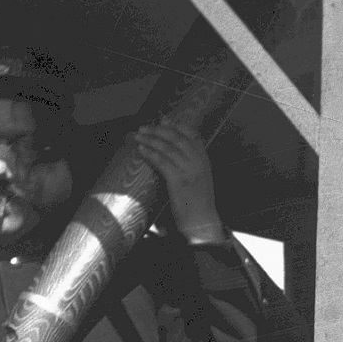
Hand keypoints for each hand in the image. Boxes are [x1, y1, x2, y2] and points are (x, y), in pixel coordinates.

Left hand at [133, 119, 223, 243]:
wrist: (203, 222)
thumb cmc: (198, 204)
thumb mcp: (200, 180)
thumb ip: (192, 165)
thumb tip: (175, 155)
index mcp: (204, 160)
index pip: (192, 135)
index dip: (176, 125)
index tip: (163, 119)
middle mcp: (198, 162)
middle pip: (176, 138)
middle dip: (158, 130)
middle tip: (143, 128)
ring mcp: (189, 170)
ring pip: (167, 148)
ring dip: (149, 140)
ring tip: (137, 137)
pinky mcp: (178, 180)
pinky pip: (161, 161)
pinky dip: (150, 154)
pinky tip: (141, 150)